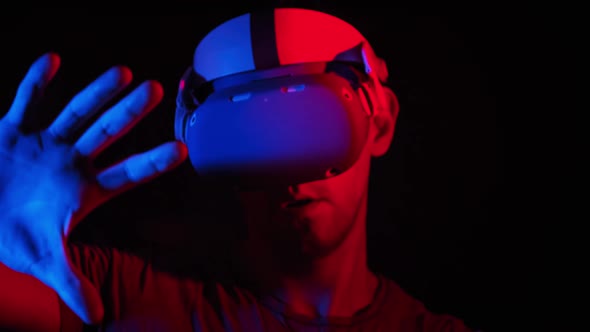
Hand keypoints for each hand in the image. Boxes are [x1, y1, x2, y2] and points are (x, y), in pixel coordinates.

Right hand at [0, 53, 186, 323]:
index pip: (126, 175)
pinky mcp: (10, 131)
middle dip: (129, 114)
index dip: (152, 163)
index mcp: (83, 191)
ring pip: (74, 113)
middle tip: (156, 91)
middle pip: (106, 133)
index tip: (183, 151)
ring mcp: (42, 144)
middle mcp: (69, 161)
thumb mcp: (42, 262)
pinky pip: (23, 103)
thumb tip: (97, 317)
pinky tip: (53, 61)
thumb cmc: (11, 239)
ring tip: (123, 72)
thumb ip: (71, 283)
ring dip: (96, 93)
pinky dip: (36, 83)